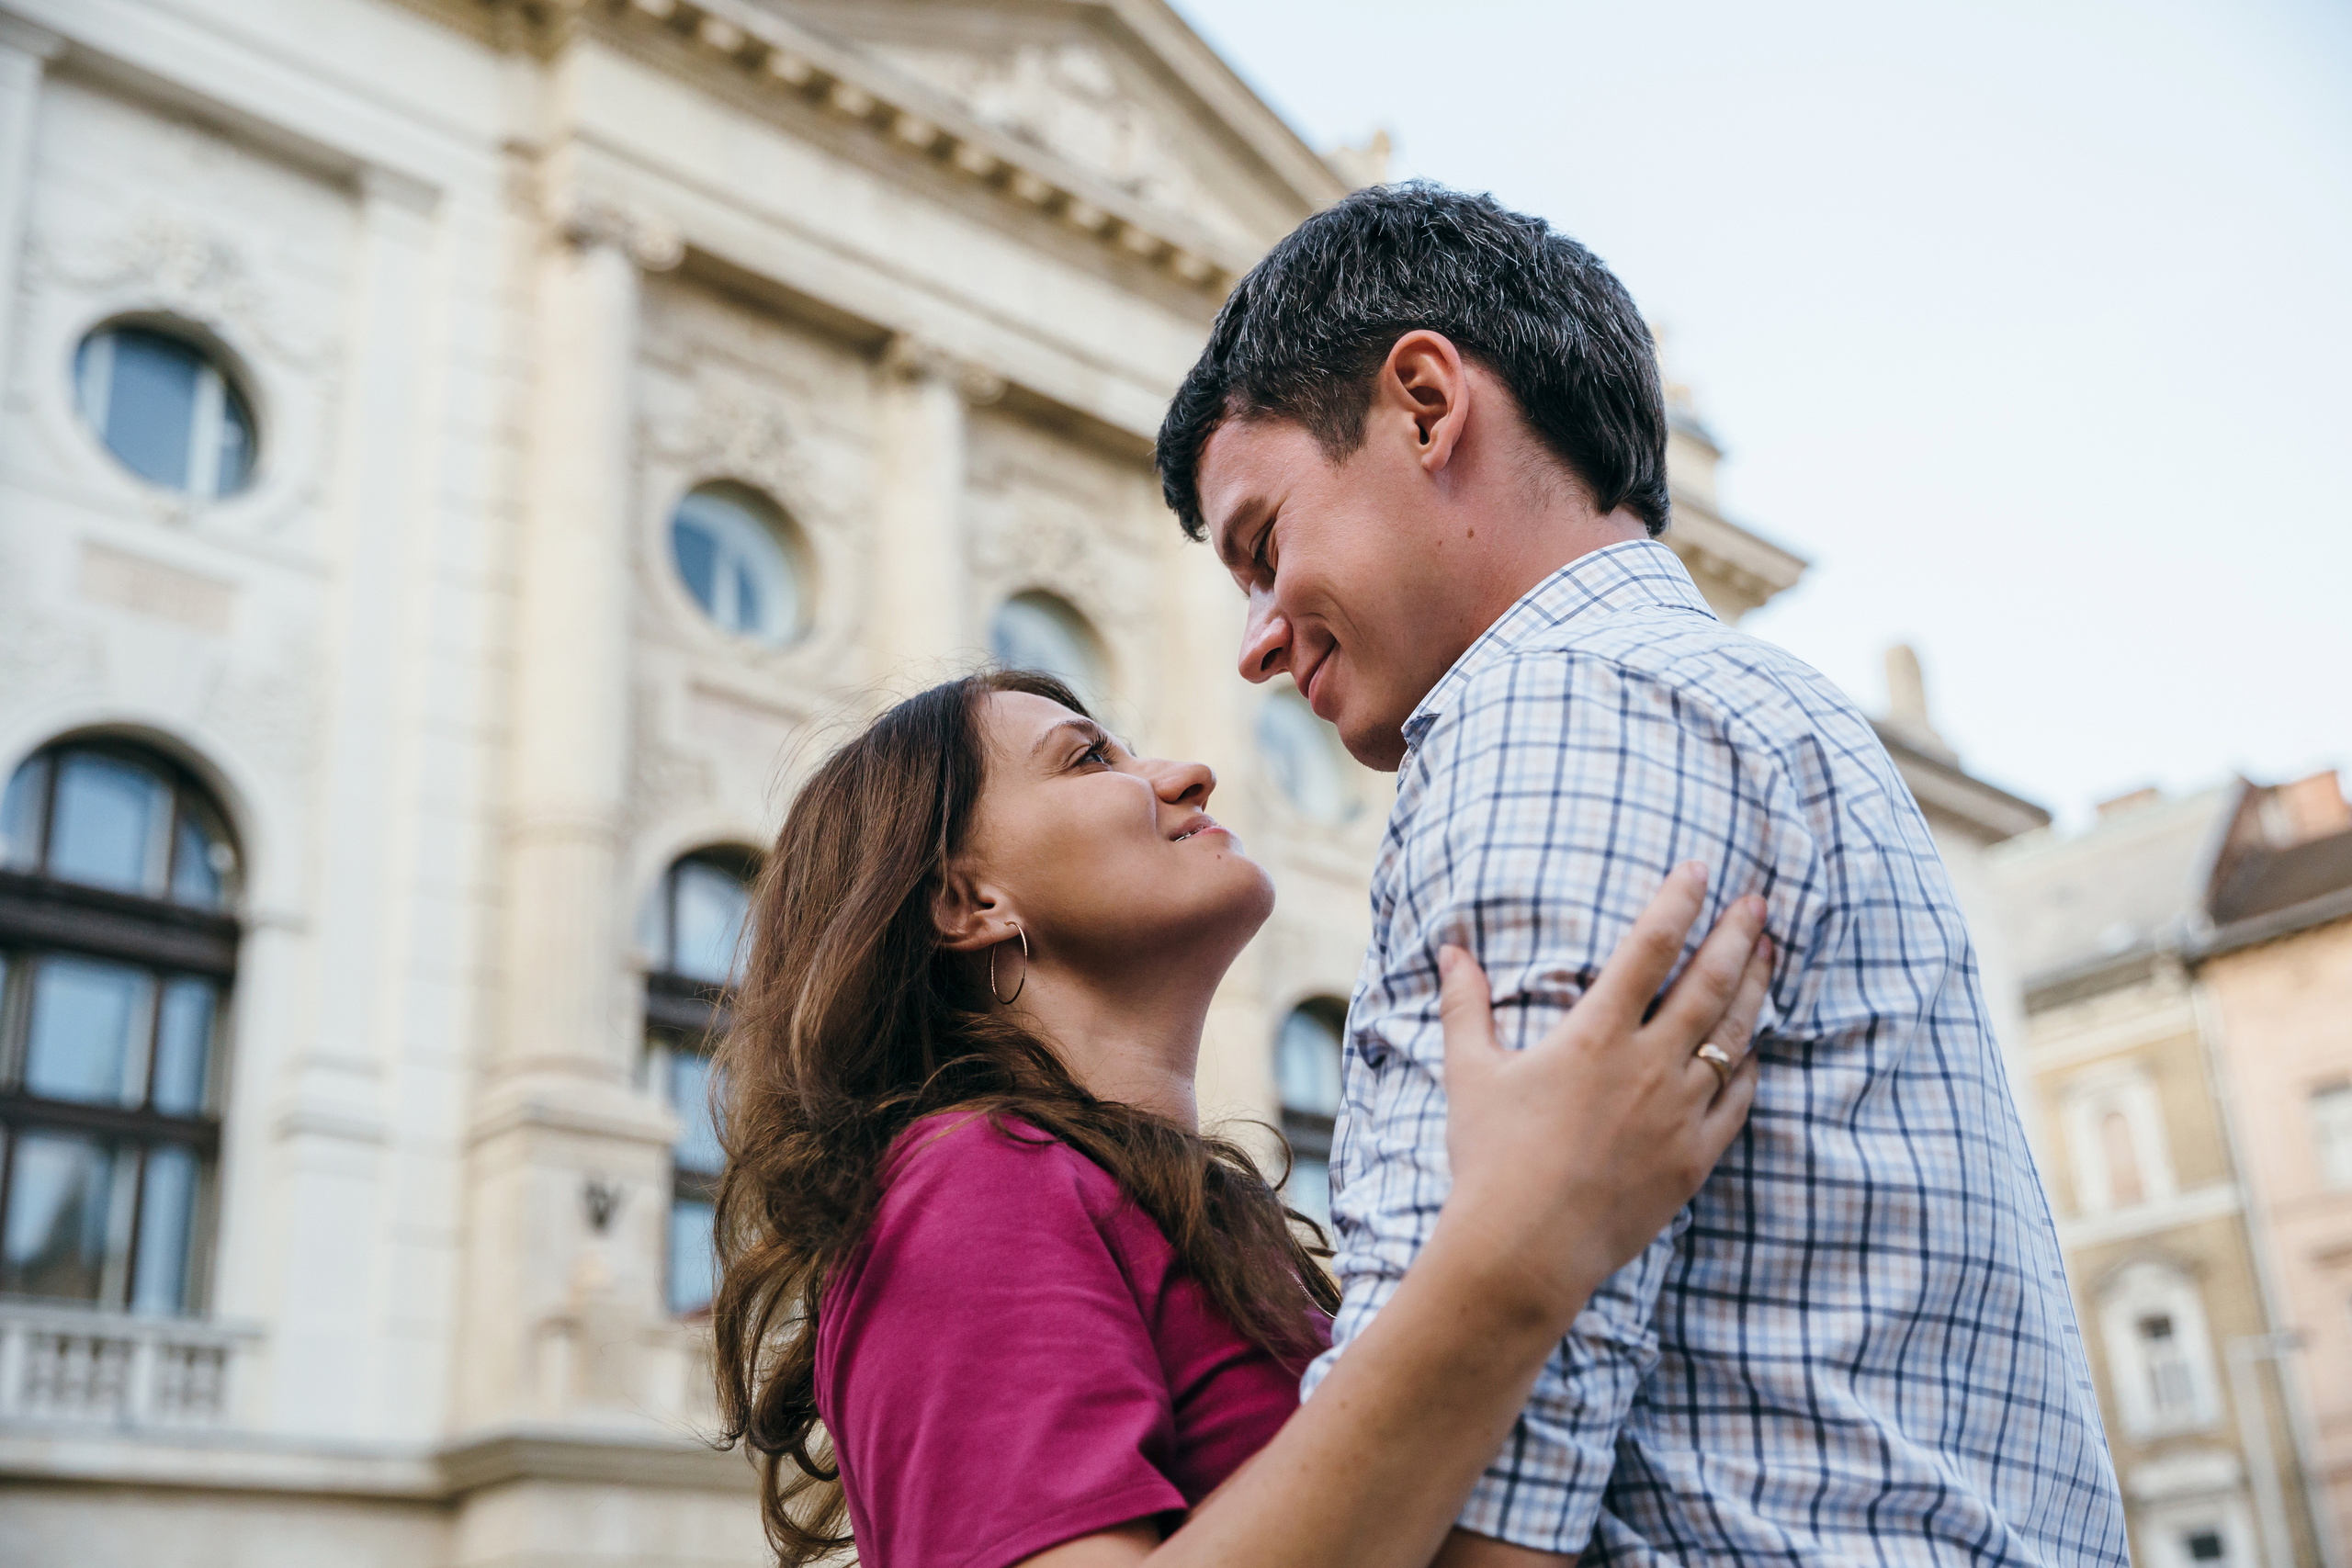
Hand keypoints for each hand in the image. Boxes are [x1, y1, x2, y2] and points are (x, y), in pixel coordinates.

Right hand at [1434, 862, 1770, 1328]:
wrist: (1524, 1250)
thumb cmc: (1490, 1160)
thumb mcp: (1469, 1074)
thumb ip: (1466, 1006)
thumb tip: (1453, 951)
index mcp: (1594, 1036)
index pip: (1649, 948)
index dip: (1678, 902)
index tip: (1701, 870)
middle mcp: (1648, 1066)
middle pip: (1709, 983)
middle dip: (1738, 935)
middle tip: (1759, 902)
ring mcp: (1678, 1113)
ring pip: (1733, 1036)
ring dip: (1756, 989)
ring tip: (1770, 954)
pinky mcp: (1693, 1159)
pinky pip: (1737, 1101)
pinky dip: (1748, 1067)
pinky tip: (1754, 1049)